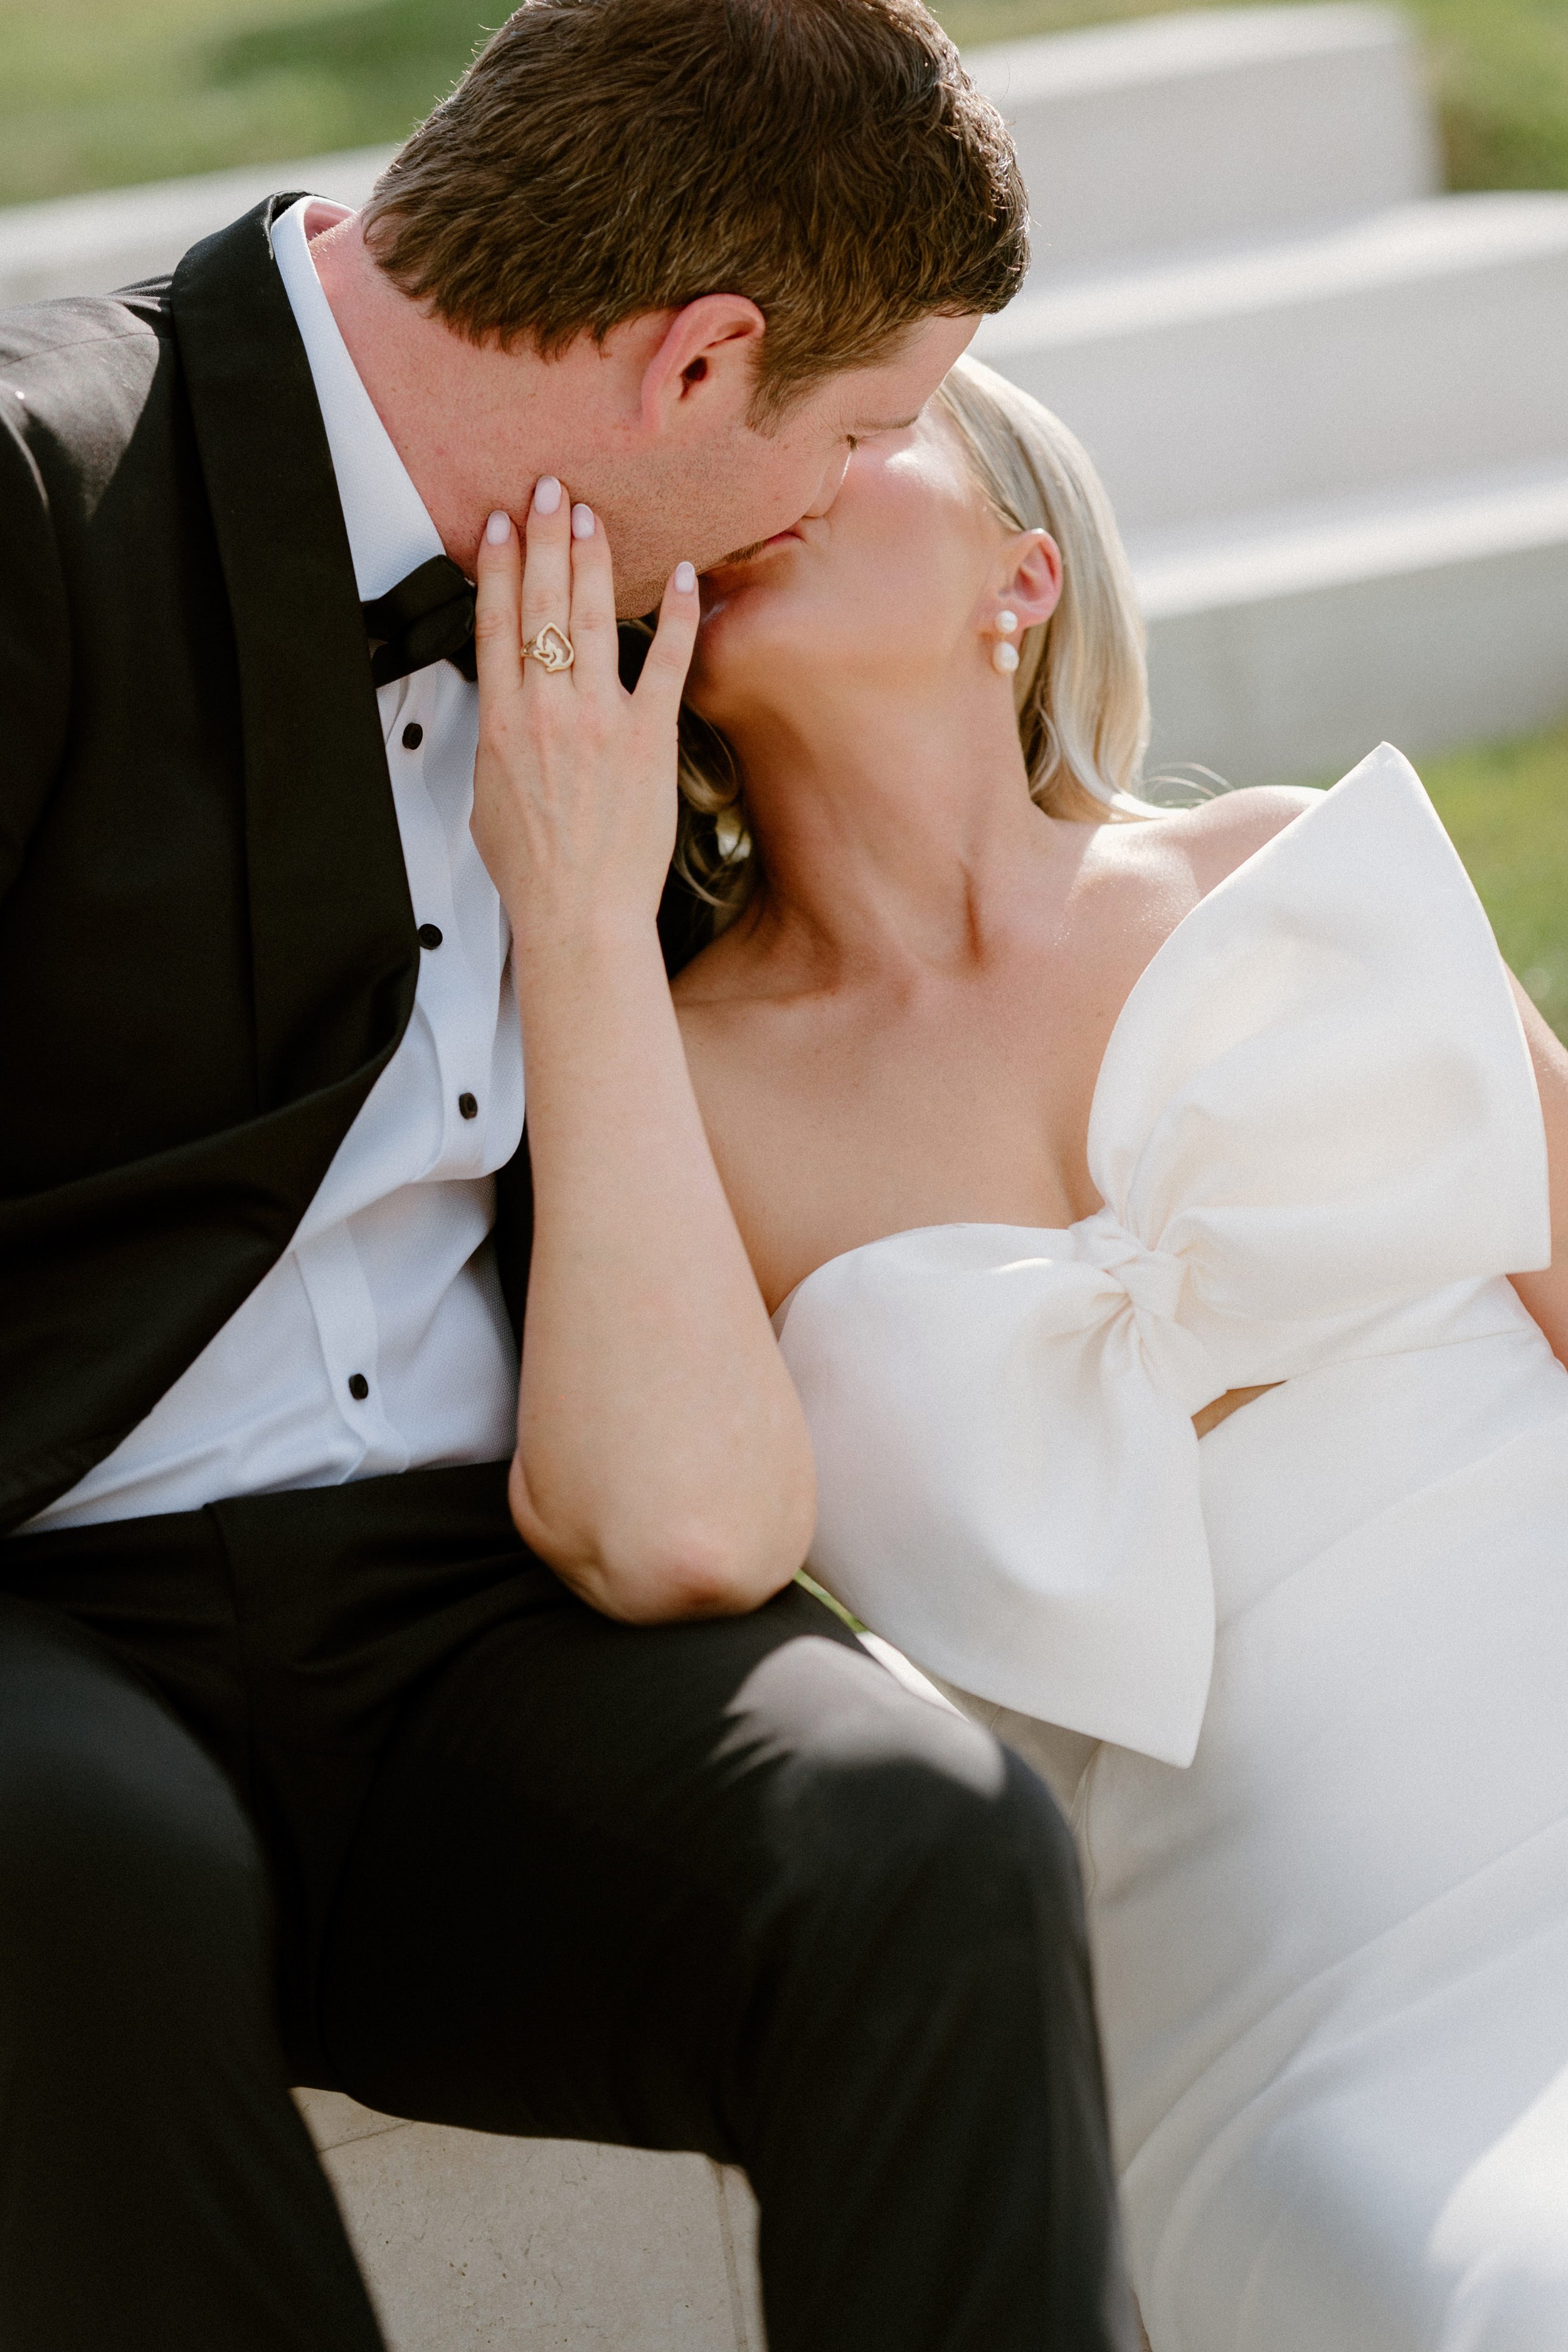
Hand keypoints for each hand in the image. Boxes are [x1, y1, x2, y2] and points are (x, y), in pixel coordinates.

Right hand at [469, 477, 698, 936]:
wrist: (579, 912)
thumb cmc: (536, 869)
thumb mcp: (487, 797)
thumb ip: (498, 743)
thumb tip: (507, 719)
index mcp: (502, 722)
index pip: (494, 623)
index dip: (495, 566)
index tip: (497, 526)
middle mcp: (548, 710)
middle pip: (541, 604)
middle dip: (542, 539)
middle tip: (546, 492)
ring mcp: (600, 719)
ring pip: (592, 619)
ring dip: (591, 559)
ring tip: (589, 515)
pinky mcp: (649, 737)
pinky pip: (666, 663)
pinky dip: (676, 615)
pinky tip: (681, 575)